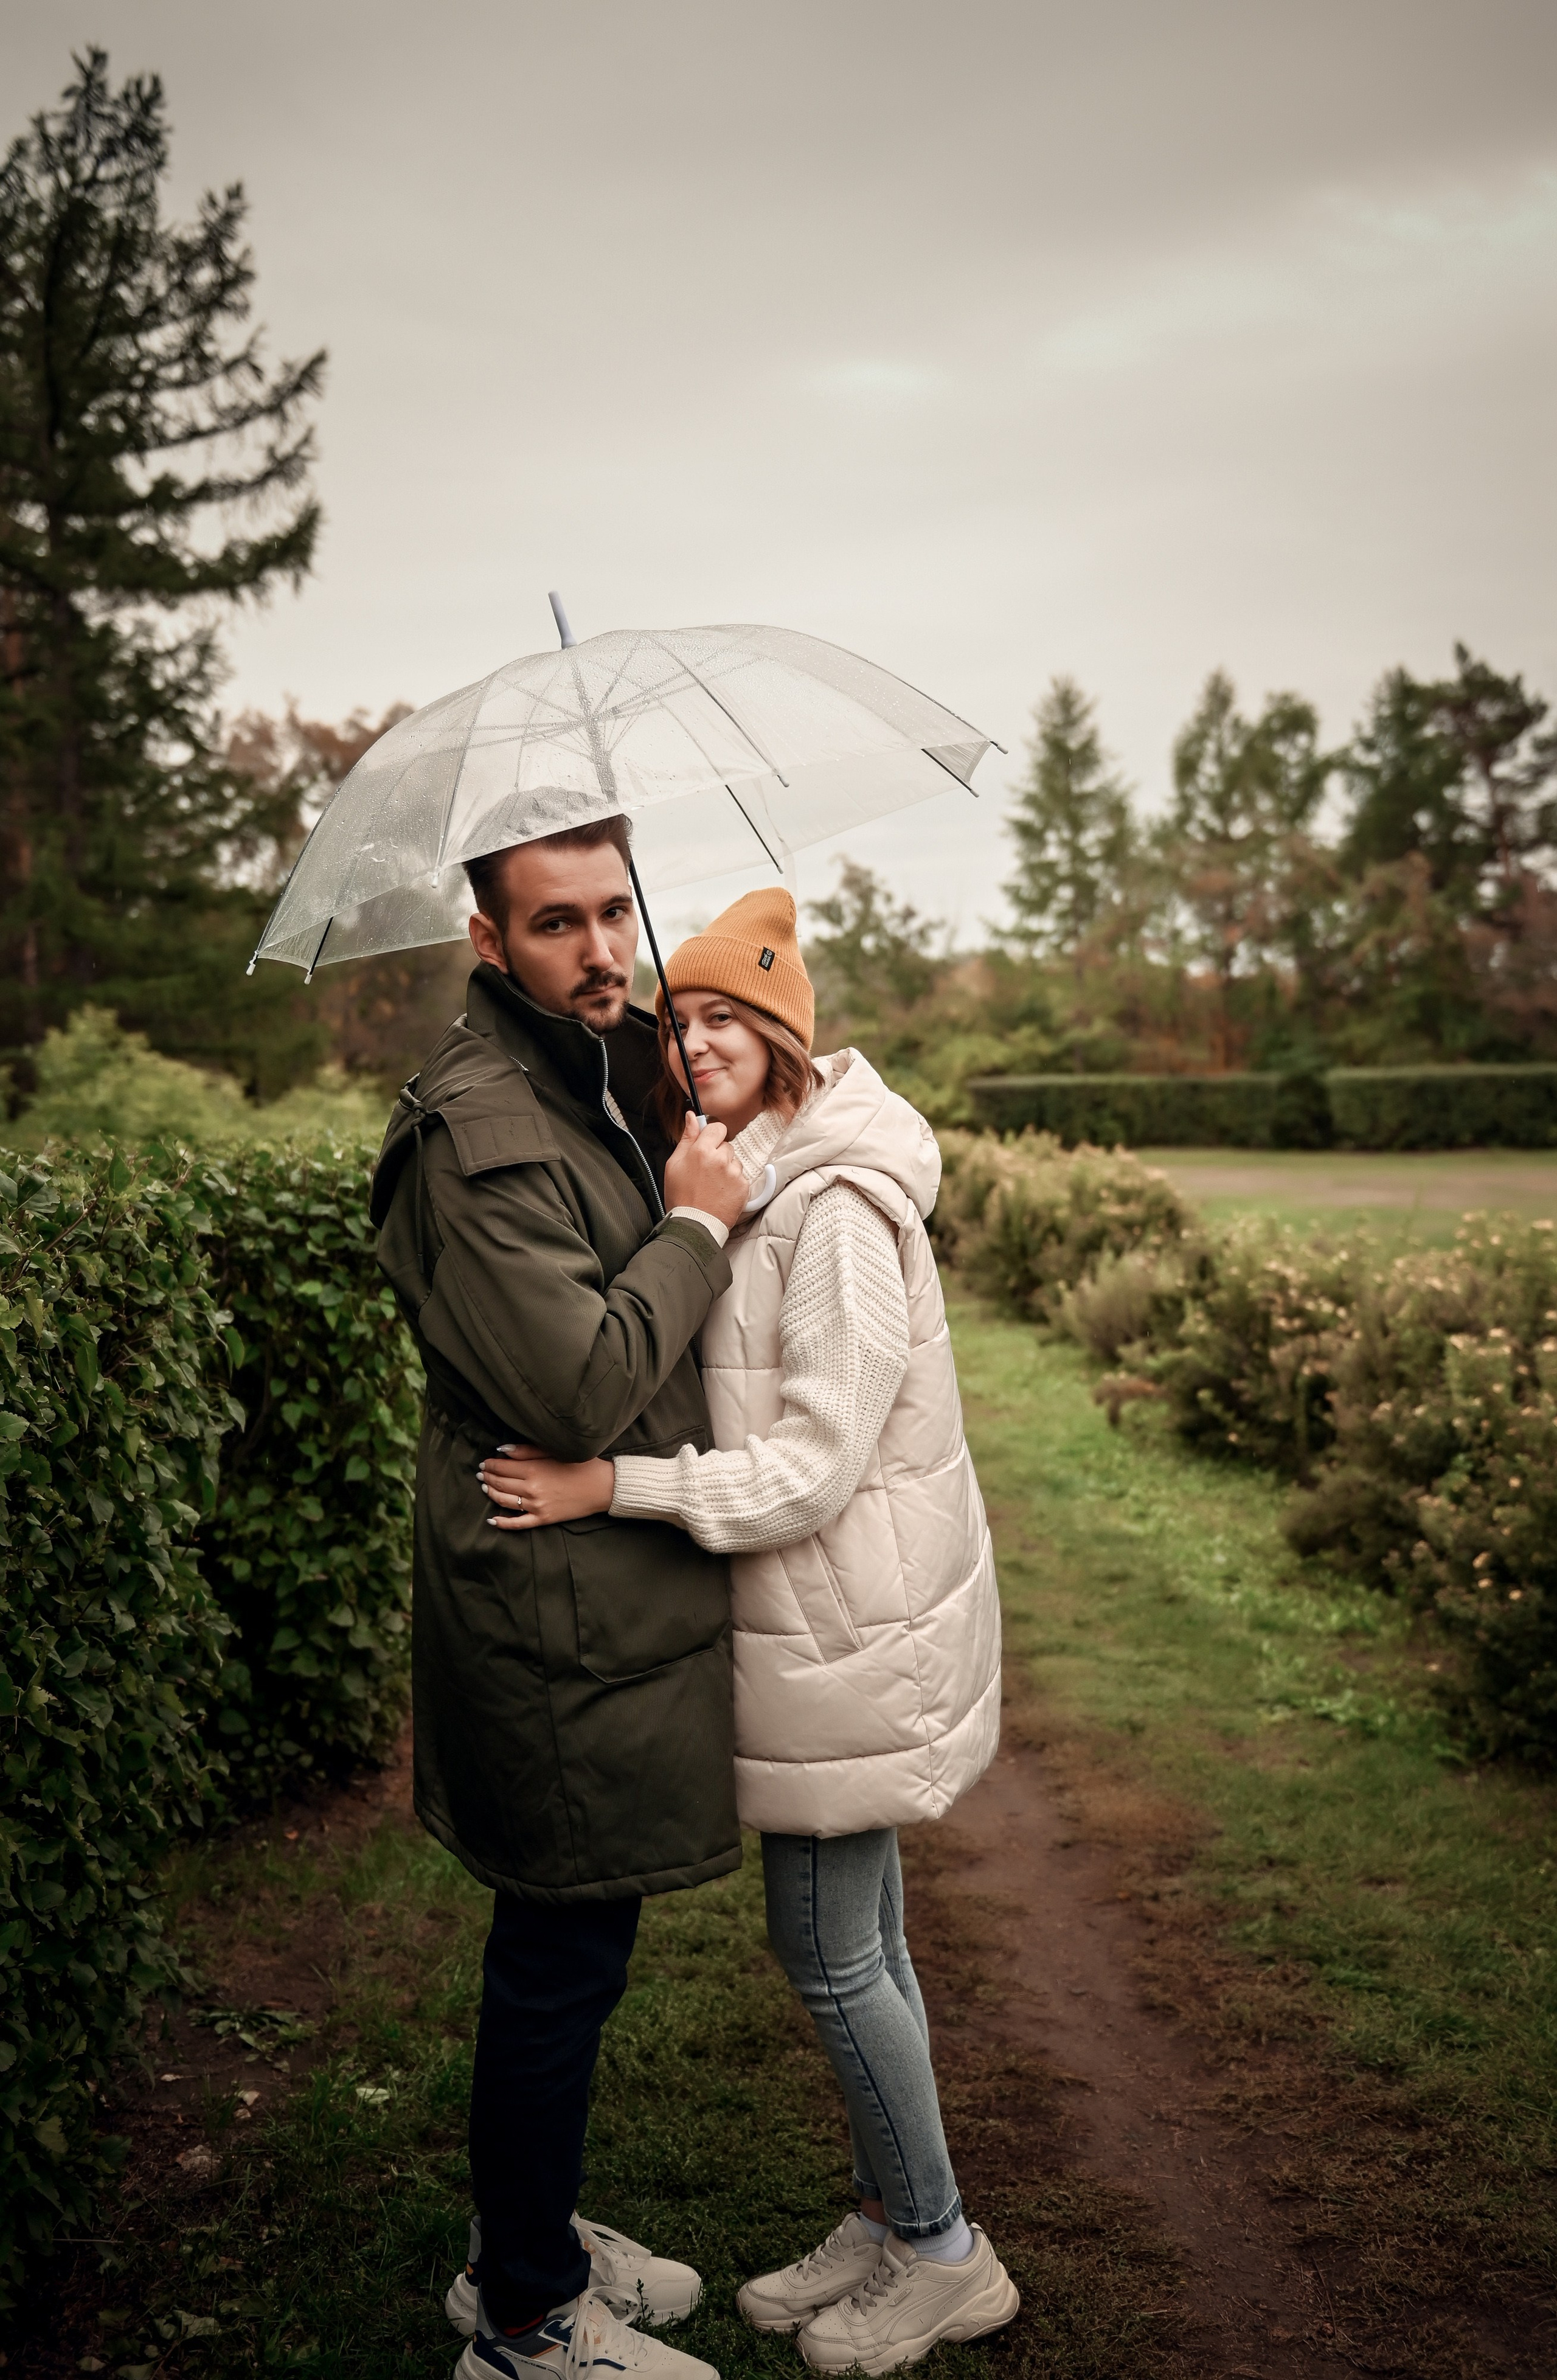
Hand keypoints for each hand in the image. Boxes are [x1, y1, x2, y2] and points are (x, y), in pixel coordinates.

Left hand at [478, 1443, 614, 1530]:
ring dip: (491, 1493)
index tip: (485, 1462)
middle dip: (488, 1478)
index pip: (502, 1467)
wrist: (602, 1487)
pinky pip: (518, 1523)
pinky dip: (503, 1523)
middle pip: (500, 1483)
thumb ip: (526, 1451)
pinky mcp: (543, 1519)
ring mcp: (536, 1506)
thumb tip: (502, 1449)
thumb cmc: (581, 1465)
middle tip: (481, 1474)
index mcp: (534, 1470)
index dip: (490, 1465)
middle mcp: (531, 1489)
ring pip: (504, 1501)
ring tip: (485, 1488)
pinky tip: (492, 1520)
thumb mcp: (554, 1452)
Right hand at [662, 1110, 748, 1227]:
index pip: (717, 1128)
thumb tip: (691, 1117)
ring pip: (734, 1161)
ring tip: (712, 1185)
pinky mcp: (743, 1186)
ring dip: (726, 1169)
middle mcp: (720, 1159)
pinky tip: (721, 1193)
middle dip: (718, 1155)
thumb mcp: (674, 1164)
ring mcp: (734, 1173)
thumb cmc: (681, 1196)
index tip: (708, 1144)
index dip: (712, 1136)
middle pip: (726, 1145)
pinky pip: (740, 1177)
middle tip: (705, 1173)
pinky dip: (733, 1183)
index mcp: (702, 1150)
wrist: (694, 1225)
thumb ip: (687, 1138)